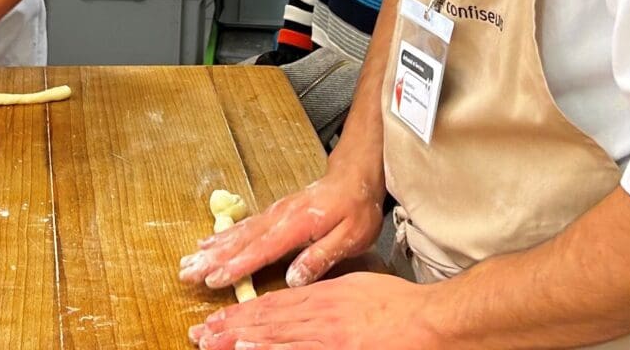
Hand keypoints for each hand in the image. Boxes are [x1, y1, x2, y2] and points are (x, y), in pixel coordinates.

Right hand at [179, 163, 383, 291]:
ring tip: (188, 262)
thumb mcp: (350, 236)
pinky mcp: (272, 213)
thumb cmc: (356, 208)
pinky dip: (222, 235)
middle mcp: (279, 217)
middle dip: (212, 259)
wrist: (354, 175)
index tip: (214, 279)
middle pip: (241, 241)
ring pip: (237, 232)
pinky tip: (207, 243)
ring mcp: (273, 213)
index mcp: (298, 224)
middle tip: (187, 273)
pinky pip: (242, 226)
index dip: (237, 266)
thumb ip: (321, 256)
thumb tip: (293, 279)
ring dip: (211, 248)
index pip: (262, 249)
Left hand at [188, 272, 437, 349]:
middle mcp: (319, 316)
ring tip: (209, 344)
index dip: (241, 313)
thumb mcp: (357, 287)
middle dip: (229, 329)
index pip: (273, 305)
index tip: (216, 320)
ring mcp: (327, 338)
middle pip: (266, 321)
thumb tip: (302, 296)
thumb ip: (326, 294)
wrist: (430, 321)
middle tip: (199, 335)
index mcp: (323, 297)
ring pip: (274, 338)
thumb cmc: (400, 307)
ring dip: (238, 341)